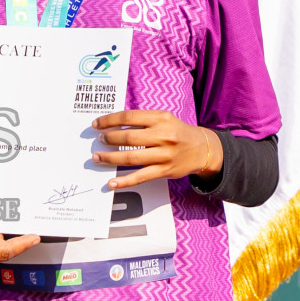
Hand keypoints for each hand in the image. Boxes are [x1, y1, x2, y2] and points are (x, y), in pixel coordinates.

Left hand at [91, 109, 222, 188]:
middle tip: (100, 140)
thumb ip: (142, 120)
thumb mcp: (163, 119)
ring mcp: (164, 155)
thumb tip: (112, 124)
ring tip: (98, 157)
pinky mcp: (165, 171)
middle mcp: (163, 136)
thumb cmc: (177, 132)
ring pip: (131, 157)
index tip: (96, 124)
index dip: (109, 120)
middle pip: (128, 137)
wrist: (202, 149)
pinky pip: (141, 177)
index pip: (129, 117)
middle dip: (109, 138)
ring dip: (110, 158)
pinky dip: (124, 181)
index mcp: (161, 118)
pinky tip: (111, 183)